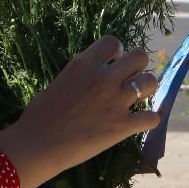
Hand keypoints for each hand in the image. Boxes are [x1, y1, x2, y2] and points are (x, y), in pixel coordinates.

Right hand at [0, 36, 159, 187]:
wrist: (37, 145)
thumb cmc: (39, 116)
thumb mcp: (60, 82)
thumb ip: (81, 75)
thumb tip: (93, 75)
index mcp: (84, 64)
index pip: (112, 41)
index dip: (117, 50)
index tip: (114, 61)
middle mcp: (104, 78)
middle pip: (140, 57)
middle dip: (137, 66)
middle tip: (128, 79)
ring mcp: (115, 101)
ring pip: (150, 82)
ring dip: (146, 88)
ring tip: (136, 98)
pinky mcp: (122, 126)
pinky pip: (151, 117)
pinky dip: (148, 120)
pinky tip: (139, 122)